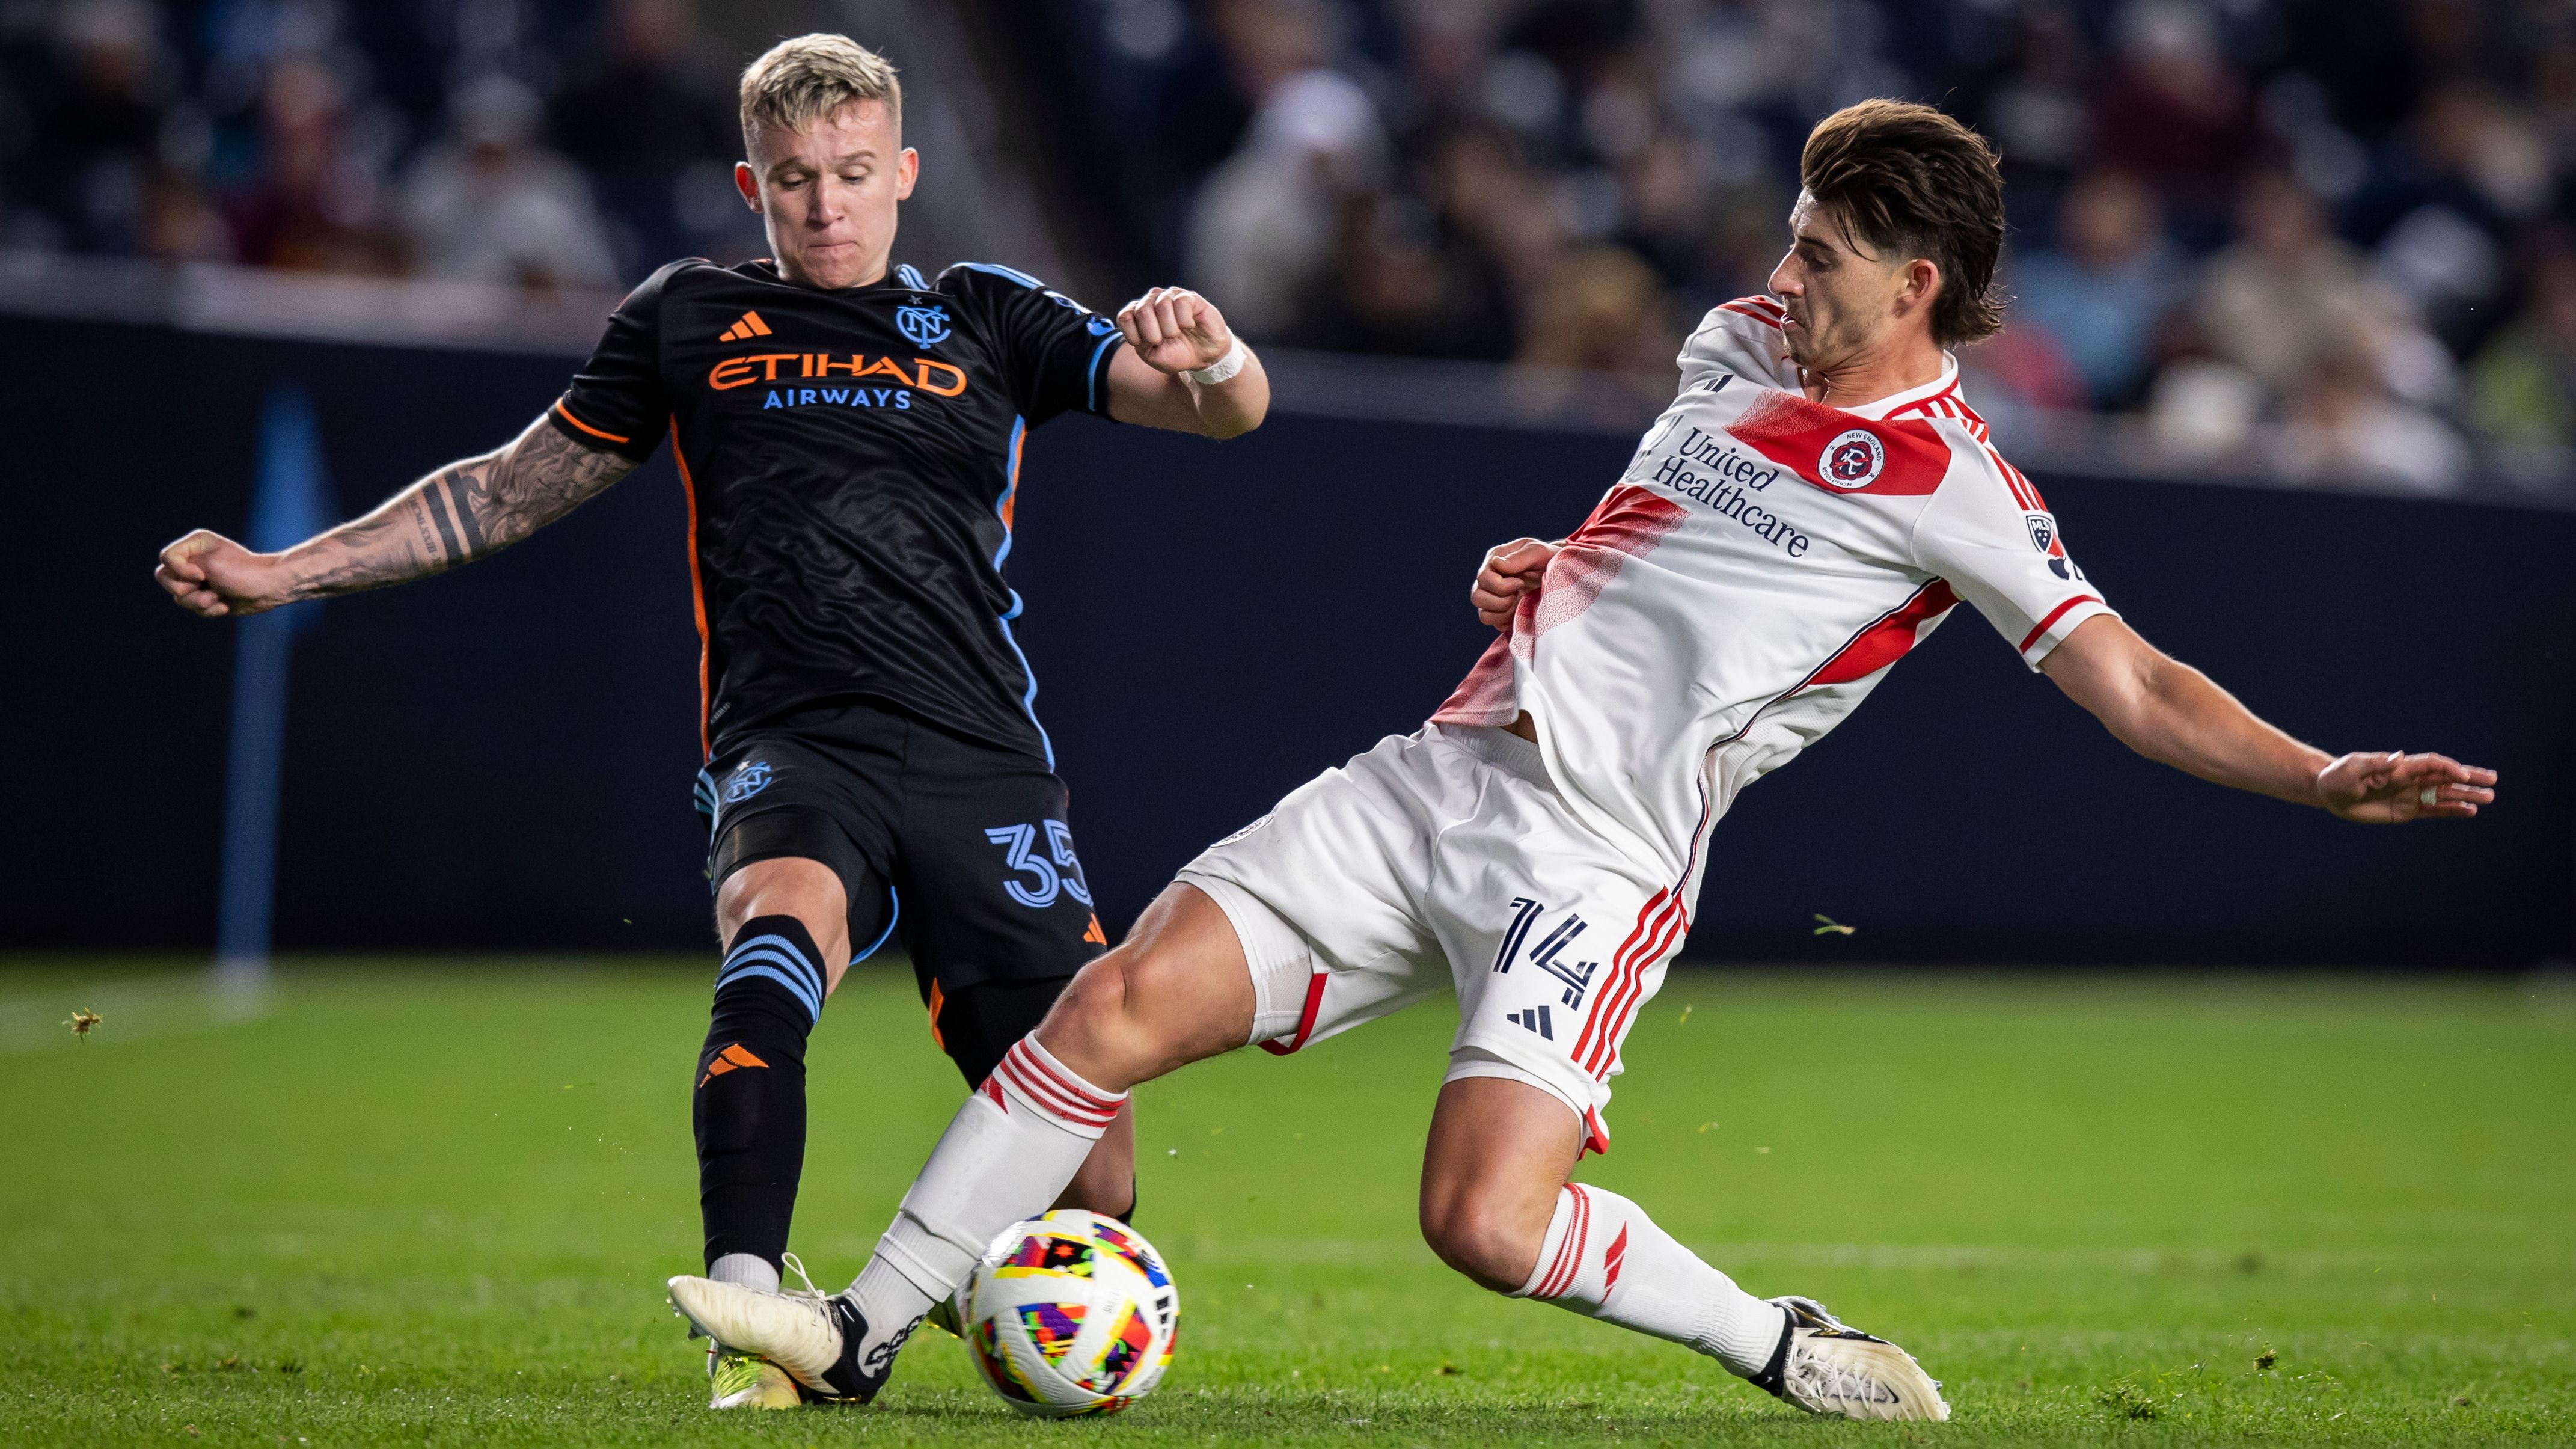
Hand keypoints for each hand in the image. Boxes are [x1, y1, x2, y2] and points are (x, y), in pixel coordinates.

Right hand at [156, 529, 291, 616]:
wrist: (270, 589)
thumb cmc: (244, 572)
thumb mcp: (211, 565)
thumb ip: (182, 569)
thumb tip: (172, 585)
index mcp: (194, 544)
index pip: (166, 557)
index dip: (179, 570)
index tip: (201, 575)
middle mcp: (193, 560)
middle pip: (165, 579)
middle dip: (186, 590)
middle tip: (207, 586)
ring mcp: (198, 579)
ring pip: (179, 598)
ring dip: (201, 602)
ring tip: (220, 598)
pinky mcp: (205, 596)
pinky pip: (193, 608)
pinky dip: (209, 610)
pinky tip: (225, 605)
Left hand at [1116, 287, 1233, 375]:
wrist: (1204, 357)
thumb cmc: (1177, 354)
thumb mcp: (1152, 356)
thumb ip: (1139, 341)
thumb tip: (1140, 321)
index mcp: (1139, 315)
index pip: (1125, 317)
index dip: (1135, 335)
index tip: (1148, 345)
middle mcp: (1153, 301)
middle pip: (1141, 310)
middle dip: (1153, 333)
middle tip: (1164, 340)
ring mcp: (1171, 297)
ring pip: (1162, 305)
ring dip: (1170, 328)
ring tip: (1177, 334)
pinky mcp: (1190, 297)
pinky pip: (1181, 302)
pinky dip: (1185, 321)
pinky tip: (1190, 325)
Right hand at [1471, 538, 1558, 629]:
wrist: (1561, 573)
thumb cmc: (1549, 558)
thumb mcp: (1537, 552)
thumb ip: (1518, 557)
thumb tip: (1496, 564)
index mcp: (1494, 561)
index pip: (1483, 578)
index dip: (1502, 585)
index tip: (1521, 582)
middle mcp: (1489, 580)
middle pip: (1477, 597)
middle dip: (1502, 599)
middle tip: (1520, 593)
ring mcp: (1493, 598)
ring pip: (1483, 614)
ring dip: (1503, 611)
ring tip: (1519, 601)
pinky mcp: (1500, 613)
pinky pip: (1494, 624)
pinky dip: (1506, 620)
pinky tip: (1519, 609)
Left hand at [2316, 750, 2496, 822]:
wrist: (2329, 794)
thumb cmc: (2338, 776)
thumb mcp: (2351, 768)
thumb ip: (2374, 763)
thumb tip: (2398, 757)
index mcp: (2400, 767)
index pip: (2431, 764)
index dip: (2448, 768)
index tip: (2463, 775)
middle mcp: (2410, 780)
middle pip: (2445, 777)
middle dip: (2469, 778)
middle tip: (2493, 780)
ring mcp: (2410, 795)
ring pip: (2444, 794)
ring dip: (2466, 796)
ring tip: (2489, 797)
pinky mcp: (2406, 811)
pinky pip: (2433, 811)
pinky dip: (2451, 811)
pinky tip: (2469, 812)